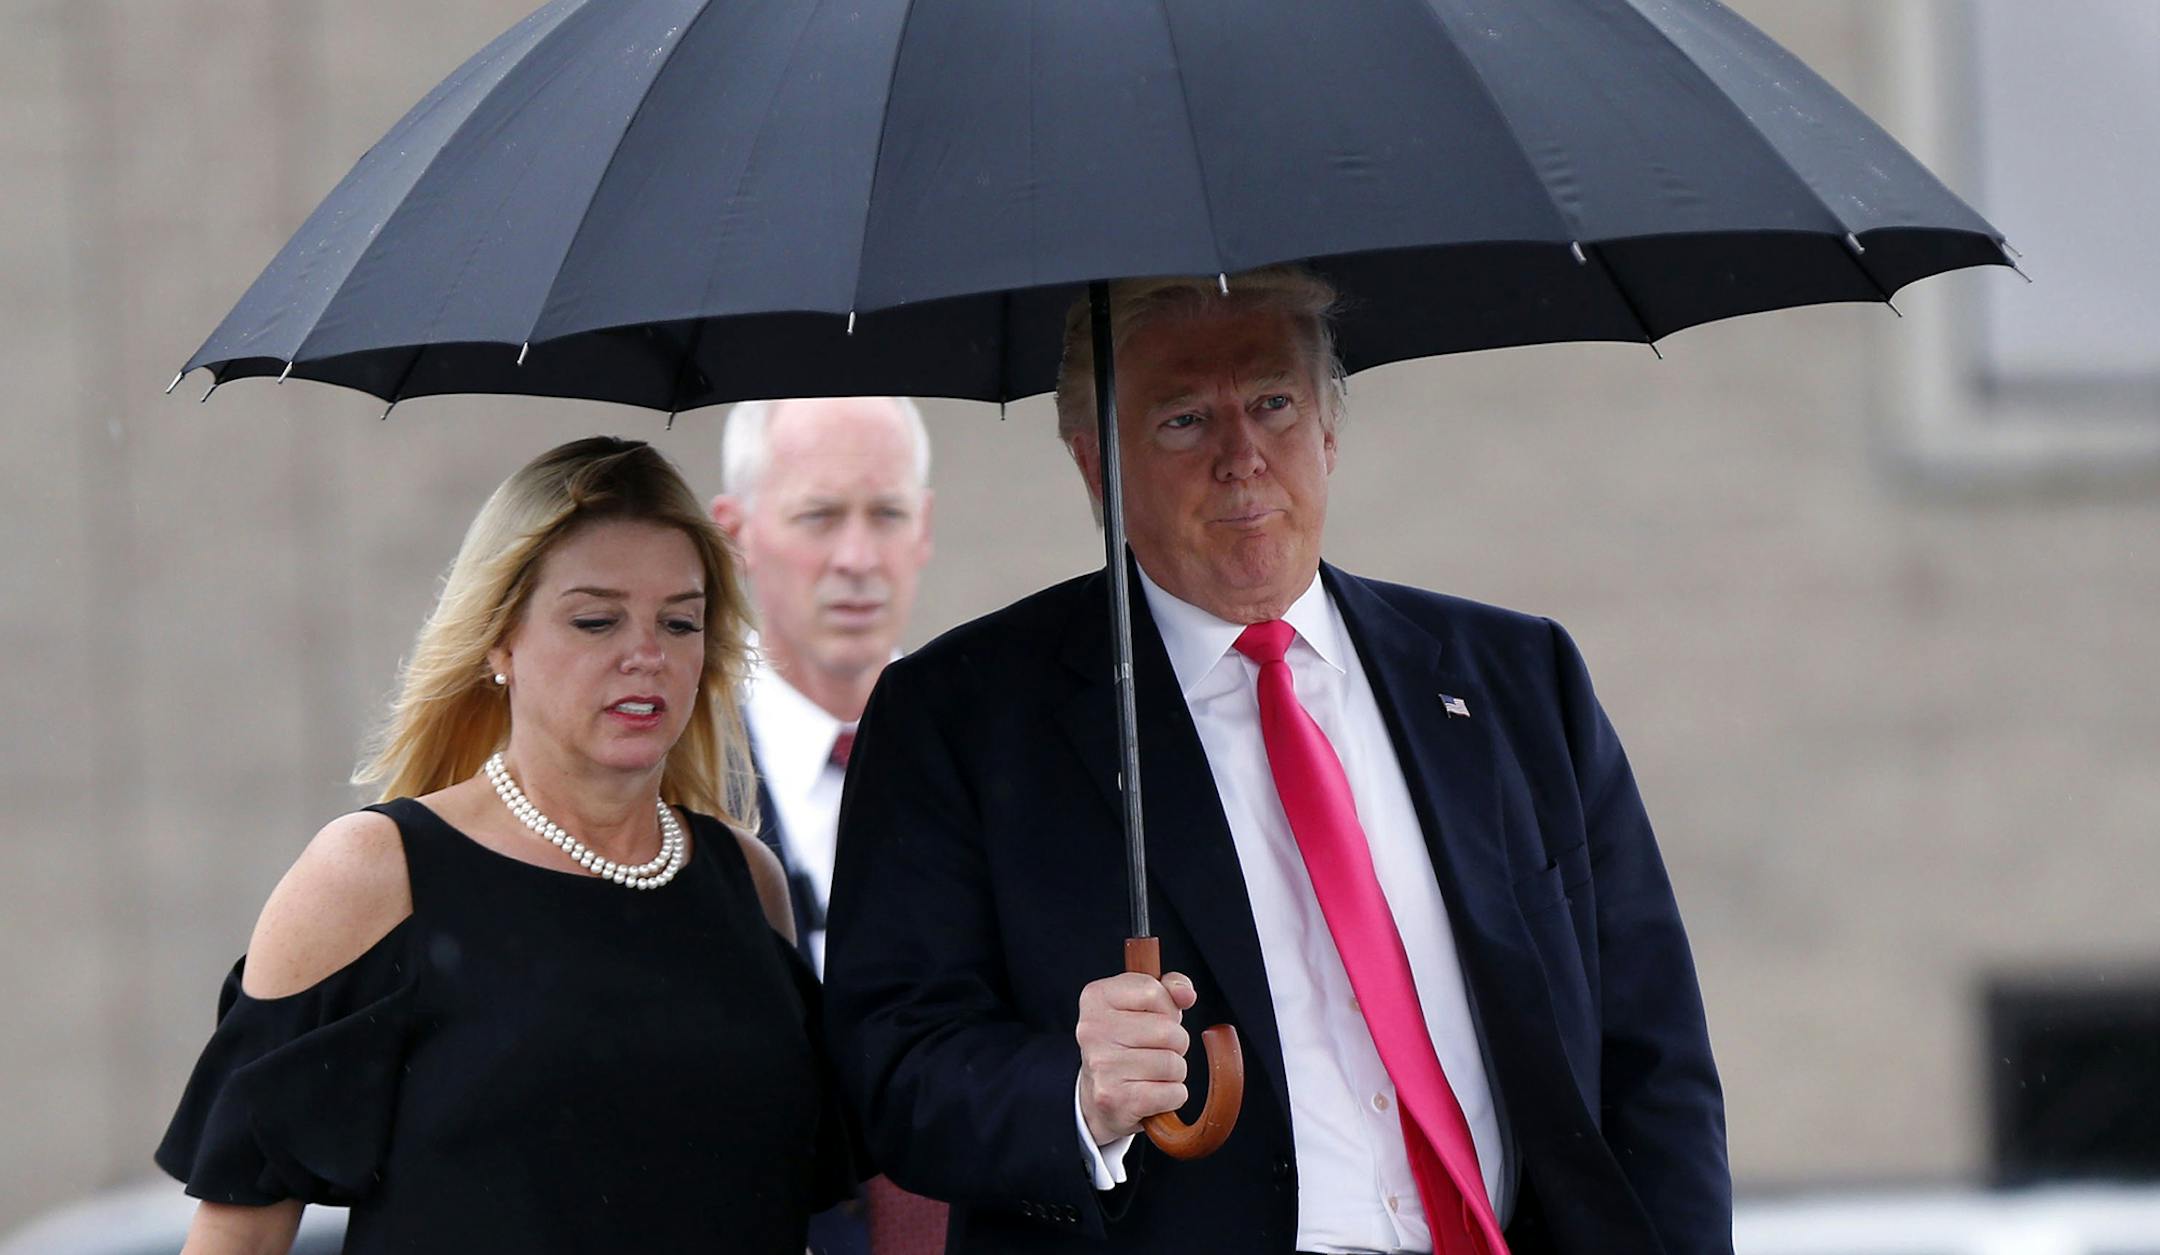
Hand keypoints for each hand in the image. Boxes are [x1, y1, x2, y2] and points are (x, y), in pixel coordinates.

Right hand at [1075, 970, 1198, 1144]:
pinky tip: (1153, 1094)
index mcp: (1095, 998)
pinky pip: (1174, 1092)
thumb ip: (1169, 988)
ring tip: (1153, 1073)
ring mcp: (1102, 1067)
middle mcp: (1092, 1030)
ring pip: (1173, 1063)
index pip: (1154, 991)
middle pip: (1169, 1031)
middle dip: (1176, 1043)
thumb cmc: (1128, 1044)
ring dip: (1174, 1071)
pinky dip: (1173, 1095)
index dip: (1167, 1008)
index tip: (1154, 1019)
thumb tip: (1186, 994)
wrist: (1100, 1097)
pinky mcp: (1116, 1100)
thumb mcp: (1143, 1005)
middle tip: (1156, 1051)